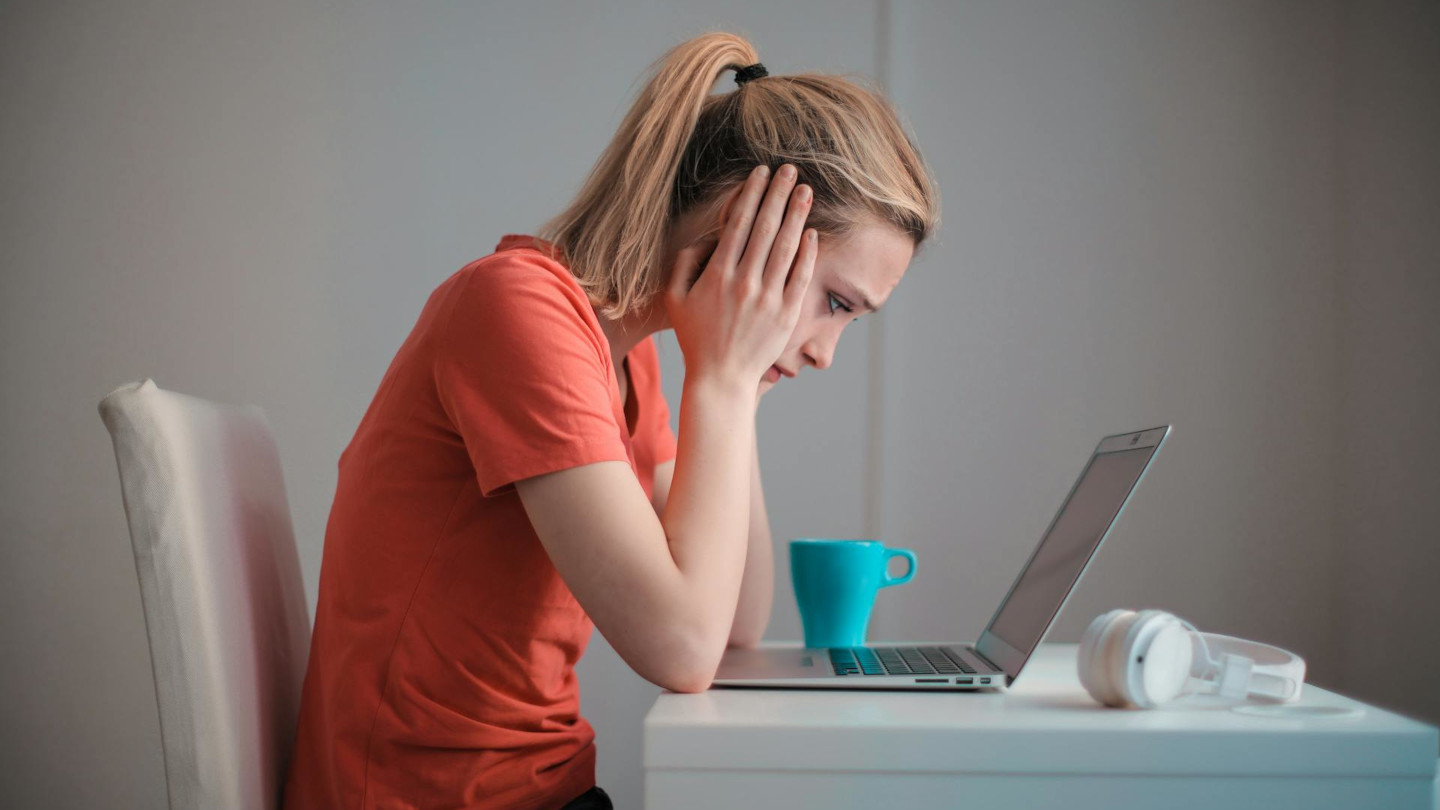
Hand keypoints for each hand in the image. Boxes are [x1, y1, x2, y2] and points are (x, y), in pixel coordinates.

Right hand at [666, 164, 816, 390]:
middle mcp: (744, 283)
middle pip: (765, 228)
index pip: (738, 224)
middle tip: (790, 170)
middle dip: (778, 195)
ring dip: (797, 215)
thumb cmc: (695, 337)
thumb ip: (685, 263)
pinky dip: (807, 253)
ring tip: (806, 191)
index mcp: (717, 275)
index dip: (751, 195)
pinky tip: (812, 232)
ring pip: (785, 247)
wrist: (720, 379)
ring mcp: (768, 299)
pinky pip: (800, 277)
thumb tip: (705, 237)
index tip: (761, 173)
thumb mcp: (675, 299)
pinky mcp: (786, 315)